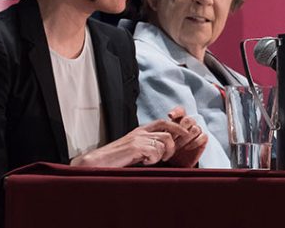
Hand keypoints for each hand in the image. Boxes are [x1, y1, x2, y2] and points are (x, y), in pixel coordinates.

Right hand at [70, 119, 187, 167]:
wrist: (97, 162)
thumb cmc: (114, 158)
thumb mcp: (133, 147)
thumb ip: (146, 144)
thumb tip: (162, 147)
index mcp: (140, 130)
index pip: (163, 122)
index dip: (177, 127)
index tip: (186, 134)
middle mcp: (140, 132)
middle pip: (168, 133)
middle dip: (173, 146)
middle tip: (167, 157)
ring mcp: (138, 139)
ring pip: (163, 143)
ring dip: (161, 155)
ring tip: (150, 161)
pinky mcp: (136, 147)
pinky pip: (155, 152)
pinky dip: (152, 160)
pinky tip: (142, 162)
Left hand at [164, 106, 207, 167]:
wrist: (175, 163)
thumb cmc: (168, 149)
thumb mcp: (162, 140)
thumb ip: (162, 131)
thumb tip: (159, 124)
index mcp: (179, 121)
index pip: (181, 111)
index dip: (177, 111)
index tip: (170, 116)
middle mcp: (189, 124)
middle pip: (188, 119)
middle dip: (179, 129)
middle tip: (171, 139)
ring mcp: (197, 131)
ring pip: (195, 129)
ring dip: (185, 138)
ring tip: (176, 147)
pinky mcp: (203, 140)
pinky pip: (203, 136)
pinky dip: (195, 142)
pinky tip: (187, 148)